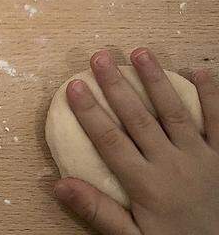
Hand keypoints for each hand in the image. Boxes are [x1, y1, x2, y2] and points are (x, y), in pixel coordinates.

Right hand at [53, 49, 218, 234]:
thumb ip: (99, 211)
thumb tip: (59, 184)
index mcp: (146, 185)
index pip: (110, 141)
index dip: (89, 112)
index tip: (73, 86)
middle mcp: (172, 165)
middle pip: (138, 118)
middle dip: (117, 86)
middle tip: (100, 56)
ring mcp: (202, 158)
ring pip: (174, 112)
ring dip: (156, 81)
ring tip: (140, 52)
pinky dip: (212, 96)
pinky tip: (201, 72)